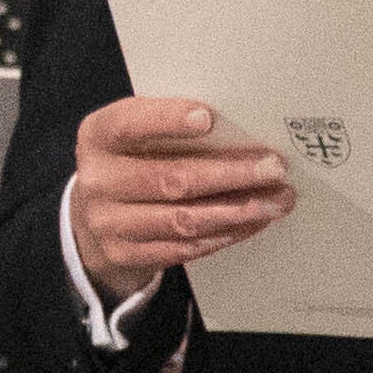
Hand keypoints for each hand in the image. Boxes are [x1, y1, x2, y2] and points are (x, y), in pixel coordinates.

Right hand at [70, 95, 291, 287]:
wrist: (97, 215)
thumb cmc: (132, 162)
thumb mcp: (137, 136)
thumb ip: (171, 129)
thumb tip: (240, 132)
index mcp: (99, 137)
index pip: (130, 124)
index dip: (167, 120)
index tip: (208, 118)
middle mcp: (99, 180)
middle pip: (171, 179)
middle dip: (230, 174)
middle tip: (273, 169)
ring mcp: (109, 222)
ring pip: (183, 219)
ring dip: (237, 211)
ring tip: (275, 201)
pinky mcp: (126, 254)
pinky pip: (184, 248)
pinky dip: (224, 235)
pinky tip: (251, 222)